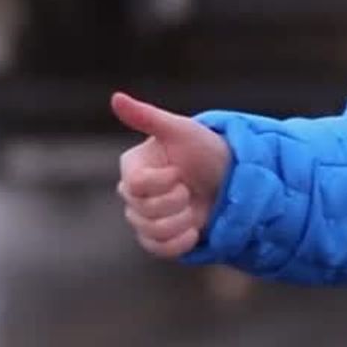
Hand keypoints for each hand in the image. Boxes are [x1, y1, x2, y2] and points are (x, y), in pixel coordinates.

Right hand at [112, 92, 232, 258]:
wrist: (230, 176)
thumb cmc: (205, 148)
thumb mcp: (180, 129)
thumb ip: (147, 117)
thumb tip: (115, 97)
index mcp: (133, 166)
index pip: (135, 186)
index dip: (162, 182)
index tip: (180, 171)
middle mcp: (133, 192)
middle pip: (141, 211)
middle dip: (175, 202)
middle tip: (190, 188)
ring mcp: (145, 216)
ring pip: (149, 232)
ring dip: (180, 222)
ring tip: (194, 207)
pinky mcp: (159, 237)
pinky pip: (157, 249)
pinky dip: (178, 243)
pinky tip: (195, 230)